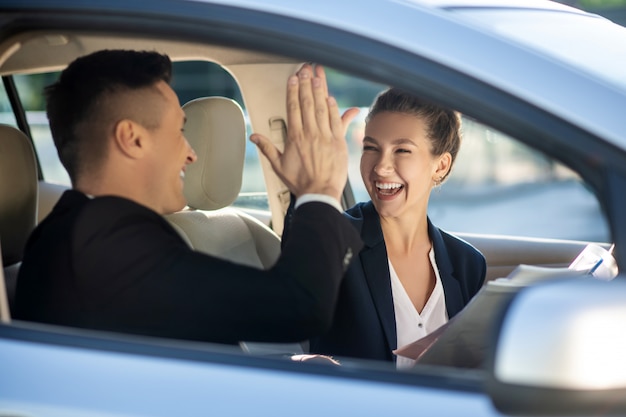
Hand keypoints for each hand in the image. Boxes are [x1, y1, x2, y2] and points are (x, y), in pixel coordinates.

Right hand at [251, 64, 356, 201]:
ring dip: (320, 90)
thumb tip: (254, 136)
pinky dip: (334, 108)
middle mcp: (311, 134)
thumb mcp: (279, 166)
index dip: (294, 90)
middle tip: (306, 69)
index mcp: (295, 137)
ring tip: (318, 75)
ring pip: (322, 108)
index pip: (293, 108)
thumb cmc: (300, 182)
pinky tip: (331, 97)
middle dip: (307, 83)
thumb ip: (267, 148)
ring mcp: (326, 137)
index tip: (294, 78)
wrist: (320, 194)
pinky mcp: (338, 142)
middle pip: (308, 103)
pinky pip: (336, 121)